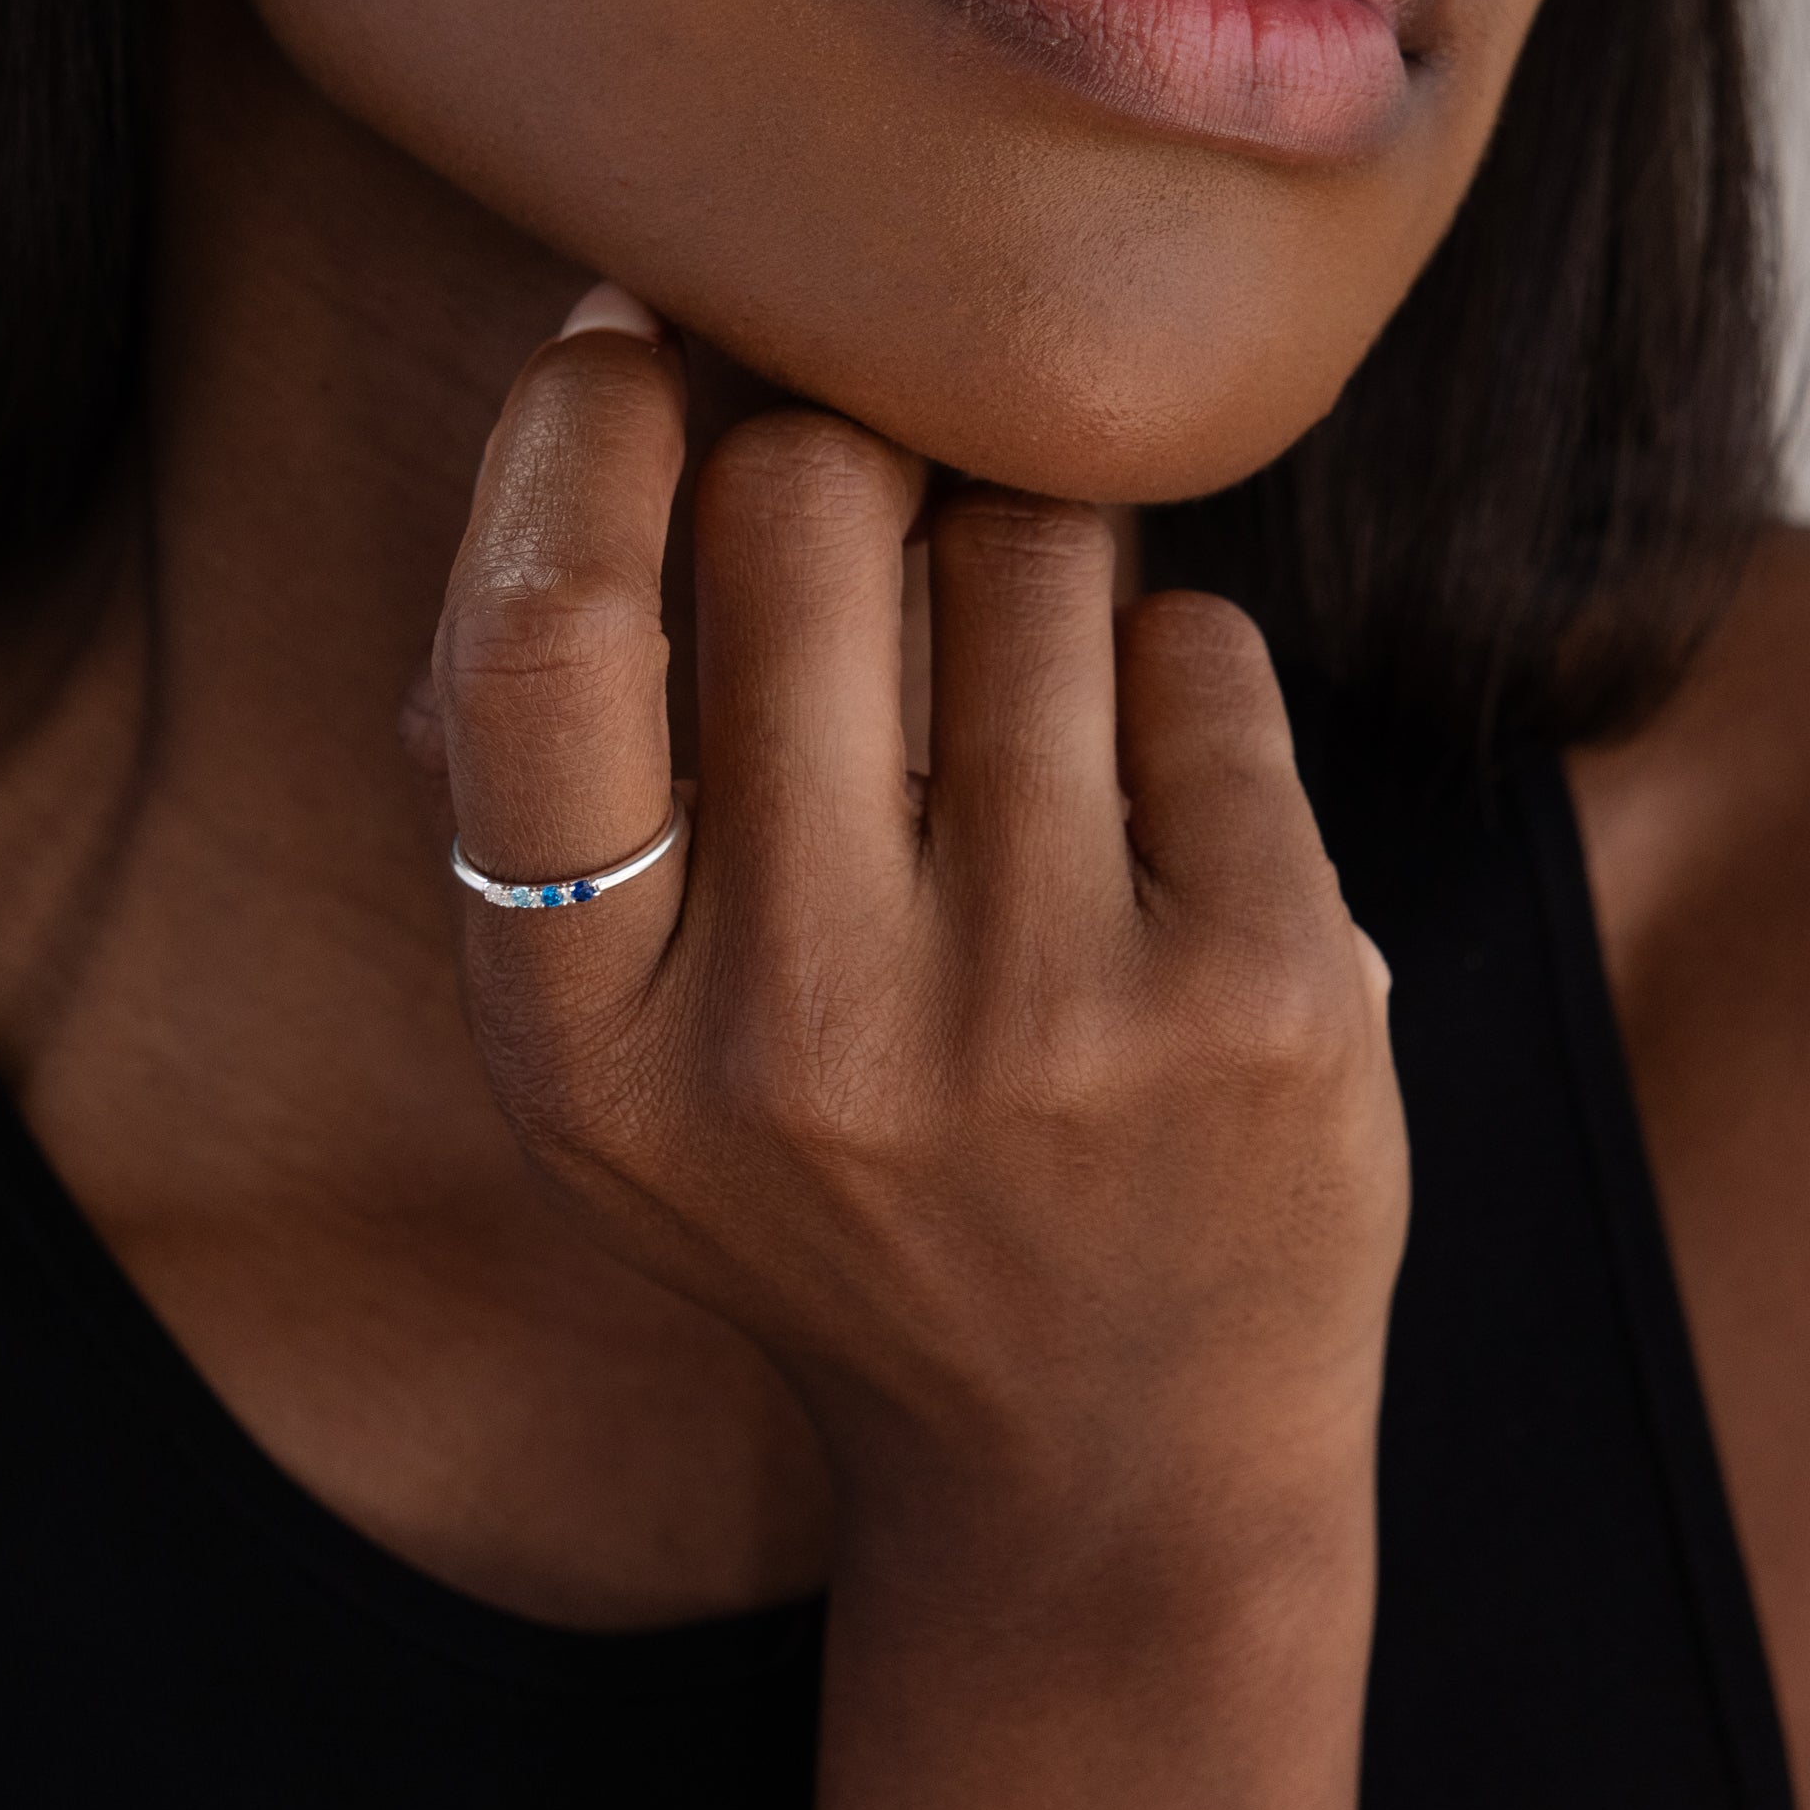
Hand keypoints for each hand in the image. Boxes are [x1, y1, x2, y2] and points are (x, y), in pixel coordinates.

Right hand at [431, 287, 1407, 1605]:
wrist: (1102, 1462)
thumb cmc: (838, 1200)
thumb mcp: (623, 1068)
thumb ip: (568, 790)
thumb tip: (594, 399)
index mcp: (591, 1050)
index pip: (545, 640)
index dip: (581, 438)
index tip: (638, 347)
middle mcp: (803, 1036)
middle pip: (800, 509)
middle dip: (838, 452)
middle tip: (870, 514)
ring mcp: (1047, 1016)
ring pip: (1027, 545)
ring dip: (1018, 569)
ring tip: (1017, 722)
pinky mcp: (1263, 993)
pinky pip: (1194, 649)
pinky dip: (1161, 686)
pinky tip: (1145, 829)